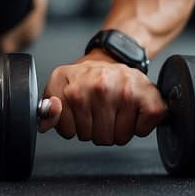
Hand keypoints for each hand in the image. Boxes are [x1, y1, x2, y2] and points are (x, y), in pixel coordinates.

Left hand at [38, 53, 164, 144]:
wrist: (113, 57)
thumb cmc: (87, 78)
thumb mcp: (59, 88)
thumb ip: (48, 110)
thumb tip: (46, 123)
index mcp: (70, 81)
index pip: (67, 130)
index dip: (73, 128)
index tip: (78, 114)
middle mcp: (97, 83)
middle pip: (96, 137)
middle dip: (97, 130)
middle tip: (101, 111)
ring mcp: (124, 89)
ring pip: (118, 138)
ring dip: (118, 131)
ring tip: (115, 110)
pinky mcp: (148, 97)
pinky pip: (140, 132)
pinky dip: (138, 127)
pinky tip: (132, 111)